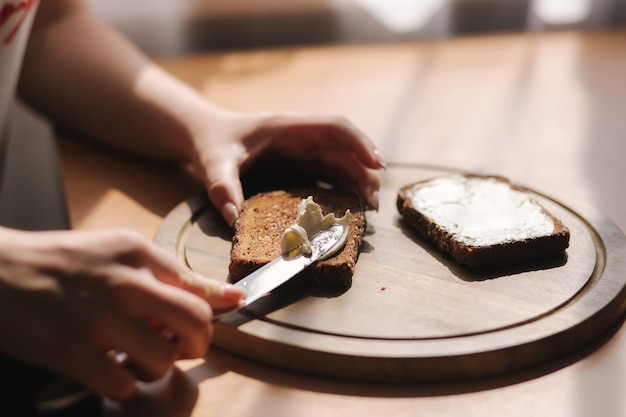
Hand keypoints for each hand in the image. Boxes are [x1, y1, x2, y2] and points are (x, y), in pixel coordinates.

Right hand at [0, 227, 243, 400]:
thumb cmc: (59, 261)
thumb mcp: (115, 249)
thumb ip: (165, 270)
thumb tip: (222, 295)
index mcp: (136, 253)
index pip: (197, 285)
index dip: (218, 306)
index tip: (228, 312)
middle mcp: (124, 283)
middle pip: (195, 322)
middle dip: (199, 342)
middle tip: (185, 346)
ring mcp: (98, 319)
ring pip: (164, 358)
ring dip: (159, 367)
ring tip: (141, 358)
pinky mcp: (73, 353)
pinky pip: (124, 386)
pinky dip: (124, 386)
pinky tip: (111, 371)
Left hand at [186, 110, 384, 225]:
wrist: (204, 135)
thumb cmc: (211, 143)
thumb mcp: (212, 164)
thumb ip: (222, 188)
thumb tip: (233, 218)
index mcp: (286, 127)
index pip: (334, 127)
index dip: (359, 143)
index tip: (377, 164)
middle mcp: (301, 136)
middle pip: (345, 147)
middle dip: (364, 170)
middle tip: (373, 201)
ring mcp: (303, 148)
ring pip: (343, 159)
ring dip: (359, 180)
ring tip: (369, 207)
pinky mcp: (301, 162)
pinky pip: (331, 171)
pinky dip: (345, 185)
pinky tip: (352, 204)